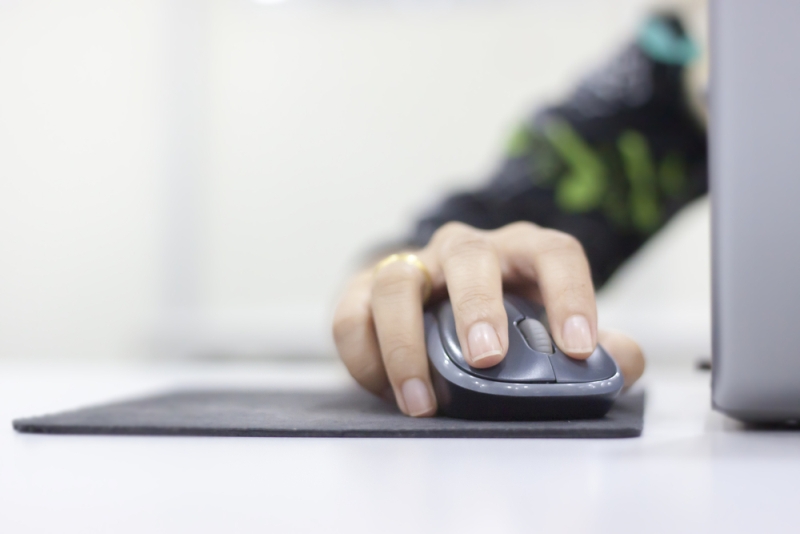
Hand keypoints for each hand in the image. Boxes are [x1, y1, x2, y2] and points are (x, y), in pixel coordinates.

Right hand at [333, 222, 644, 416]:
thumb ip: (600, 350)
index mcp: (522, 252)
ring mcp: (413, 265)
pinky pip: (352, 314)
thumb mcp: (555, 330)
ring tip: (422, 400)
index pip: (554, 254)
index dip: (570, 295)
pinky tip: (384, 389)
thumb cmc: (506, 319)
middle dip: (476, 306)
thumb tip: (621, 361)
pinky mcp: (364, 289)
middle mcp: (466, 250)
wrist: (440, 302)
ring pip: (397, 282)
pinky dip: (364, 355)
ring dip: (406, 342)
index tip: (578, 346)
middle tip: (486, 357)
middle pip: (470, 258)